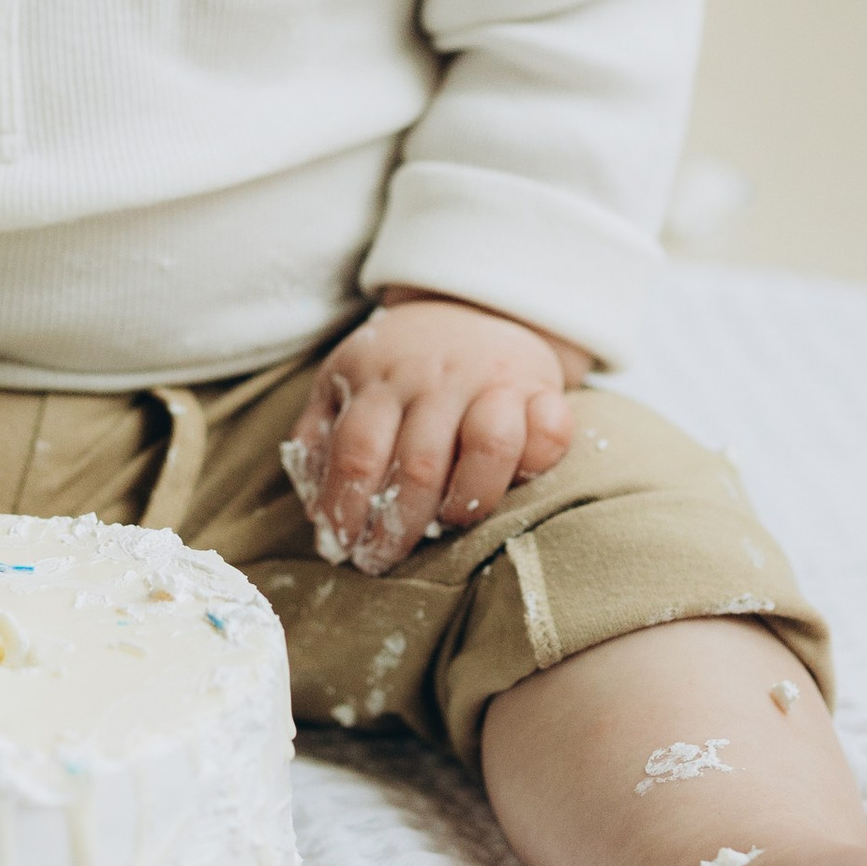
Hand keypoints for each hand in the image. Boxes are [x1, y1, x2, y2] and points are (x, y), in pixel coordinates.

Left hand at [283, 292, 583, 576]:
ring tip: (450, 523)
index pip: (357, 453)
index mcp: (377, 376)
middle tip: (386, 560)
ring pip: (490, 444)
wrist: (471, 305)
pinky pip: (551, 430)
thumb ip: (320, 436)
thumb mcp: (345, 382)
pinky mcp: (543, 387)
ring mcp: (492, 379)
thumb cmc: (400, 365)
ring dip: (469, 499)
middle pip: (419, 464)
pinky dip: (541, 459)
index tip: (345, 549)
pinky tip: (521, 481)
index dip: (348, 510)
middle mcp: (434, 376)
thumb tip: (314, 510)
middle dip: (400, 527)